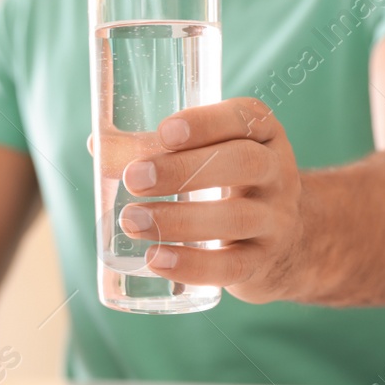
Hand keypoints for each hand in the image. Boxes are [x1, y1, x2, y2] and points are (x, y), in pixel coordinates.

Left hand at [102, 97, 306, 302]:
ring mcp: (275, 220)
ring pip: (235, 217)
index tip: (164, 132)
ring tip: (131, 221)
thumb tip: (97, 145)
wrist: (286, 242)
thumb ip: (154, 147)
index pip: (244, 118)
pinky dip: (193, 265)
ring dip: (178, 220)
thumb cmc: (228, 183)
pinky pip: (232, 266)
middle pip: (242, 162)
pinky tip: (157, 260)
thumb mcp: (208, 155)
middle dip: (183, 169)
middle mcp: (277, 172)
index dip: (206, 123)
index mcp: (261, 133)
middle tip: (134, 178)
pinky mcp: (262, 262)